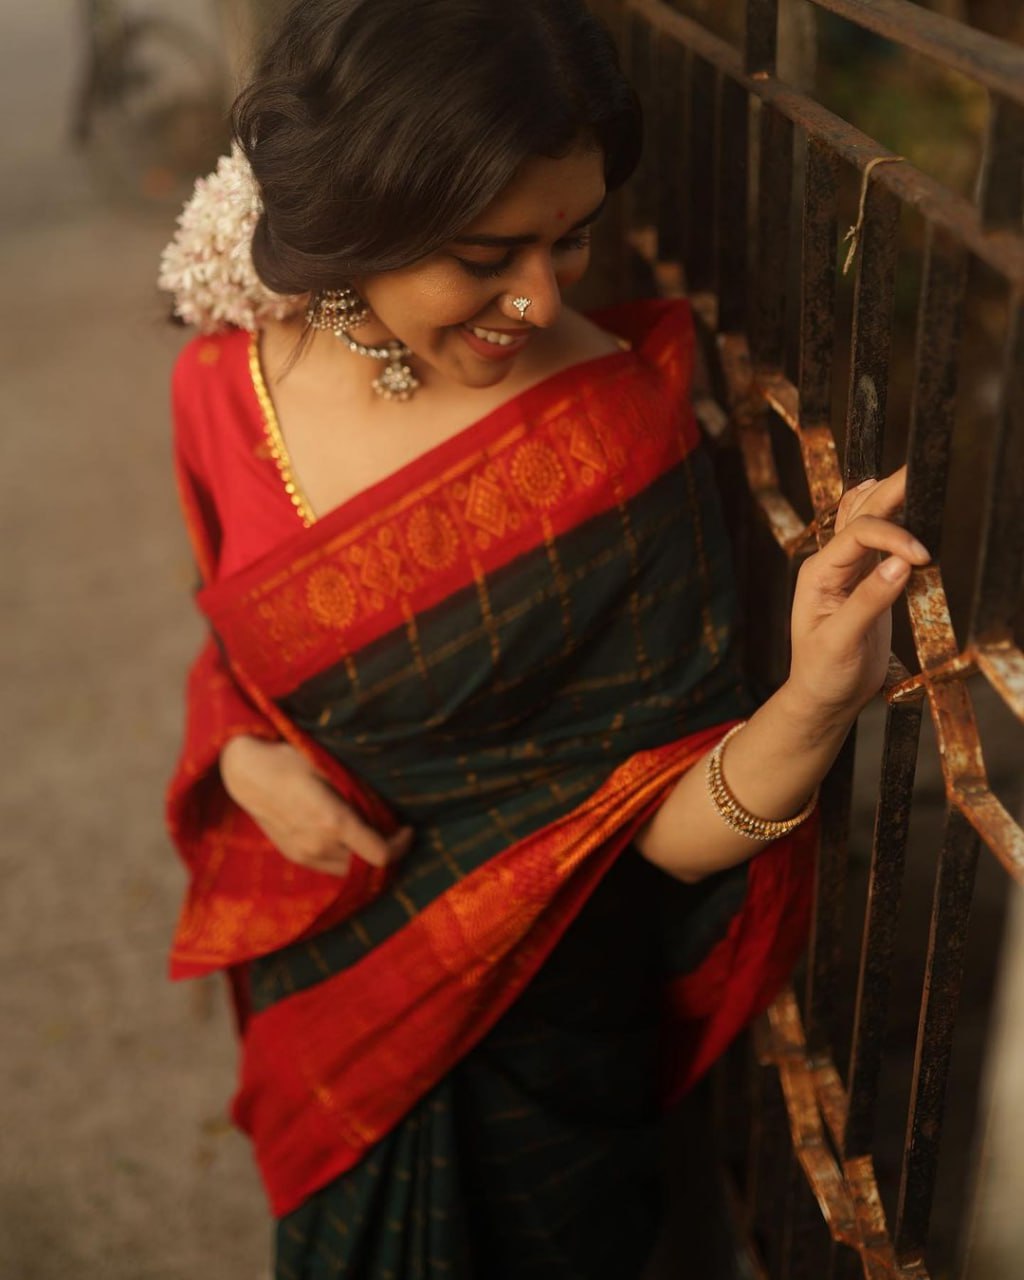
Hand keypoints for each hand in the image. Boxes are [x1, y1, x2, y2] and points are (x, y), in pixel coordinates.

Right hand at [219, 735, 412, 875]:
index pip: (379, 854)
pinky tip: (348, 837)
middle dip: (385, 850)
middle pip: (367, 865)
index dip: (400, 845)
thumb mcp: (330, 766)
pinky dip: (346, 857)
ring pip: (349, 870)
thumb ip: (359, 789)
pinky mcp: (295, 856)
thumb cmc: (290, 759)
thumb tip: (389, 802)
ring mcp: (305, 855)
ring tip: (371, 833)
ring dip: (365, 857)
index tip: (407, 828)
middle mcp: (320, 845)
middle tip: (392, 828)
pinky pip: (330, 867)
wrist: (246, 772)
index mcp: (333, 822)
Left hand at [784, 466, 928, 725]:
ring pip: (866, 522)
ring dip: (887, 497)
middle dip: (889, 492)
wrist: (823, 698)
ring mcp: (846, 571)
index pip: (858, 536)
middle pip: (859, 516)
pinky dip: (886, 518)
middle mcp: (830, 565)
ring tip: (909, 473)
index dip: (893, 538)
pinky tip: (888, 495)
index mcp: (818, 574)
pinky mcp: (865, 582)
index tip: (923, 558)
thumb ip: (869, 601)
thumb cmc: (824, 674)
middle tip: (917, 469)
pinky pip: (874, 541)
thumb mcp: (842, 643)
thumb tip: (901, 564)